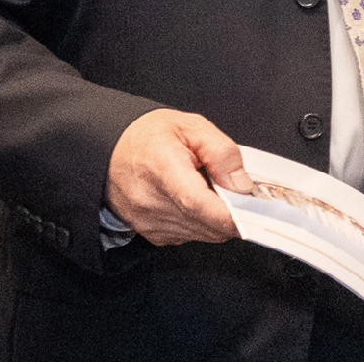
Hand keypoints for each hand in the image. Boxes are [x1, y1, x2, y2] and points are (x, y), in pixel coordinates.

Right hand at [106, 108, 248, 245]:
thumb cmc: (148, 136)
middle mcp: (151, 201)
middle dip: (232, 213)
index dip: (230, 214)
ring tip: (213, 191)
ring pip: (203, 234)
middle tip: (239, 192)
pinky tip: (197, 202)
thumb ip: (222, 152)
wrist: (110, 151)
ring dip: (217, 218)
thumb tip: (241, 185)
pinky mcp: (152, 233)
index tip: (253, 211)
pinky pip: (190, 236)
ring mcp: (149, 222)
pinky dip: (202, 223)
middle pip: (206, 224)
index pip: (198, 203)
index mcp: (162, 169)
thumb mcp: (192, 127)